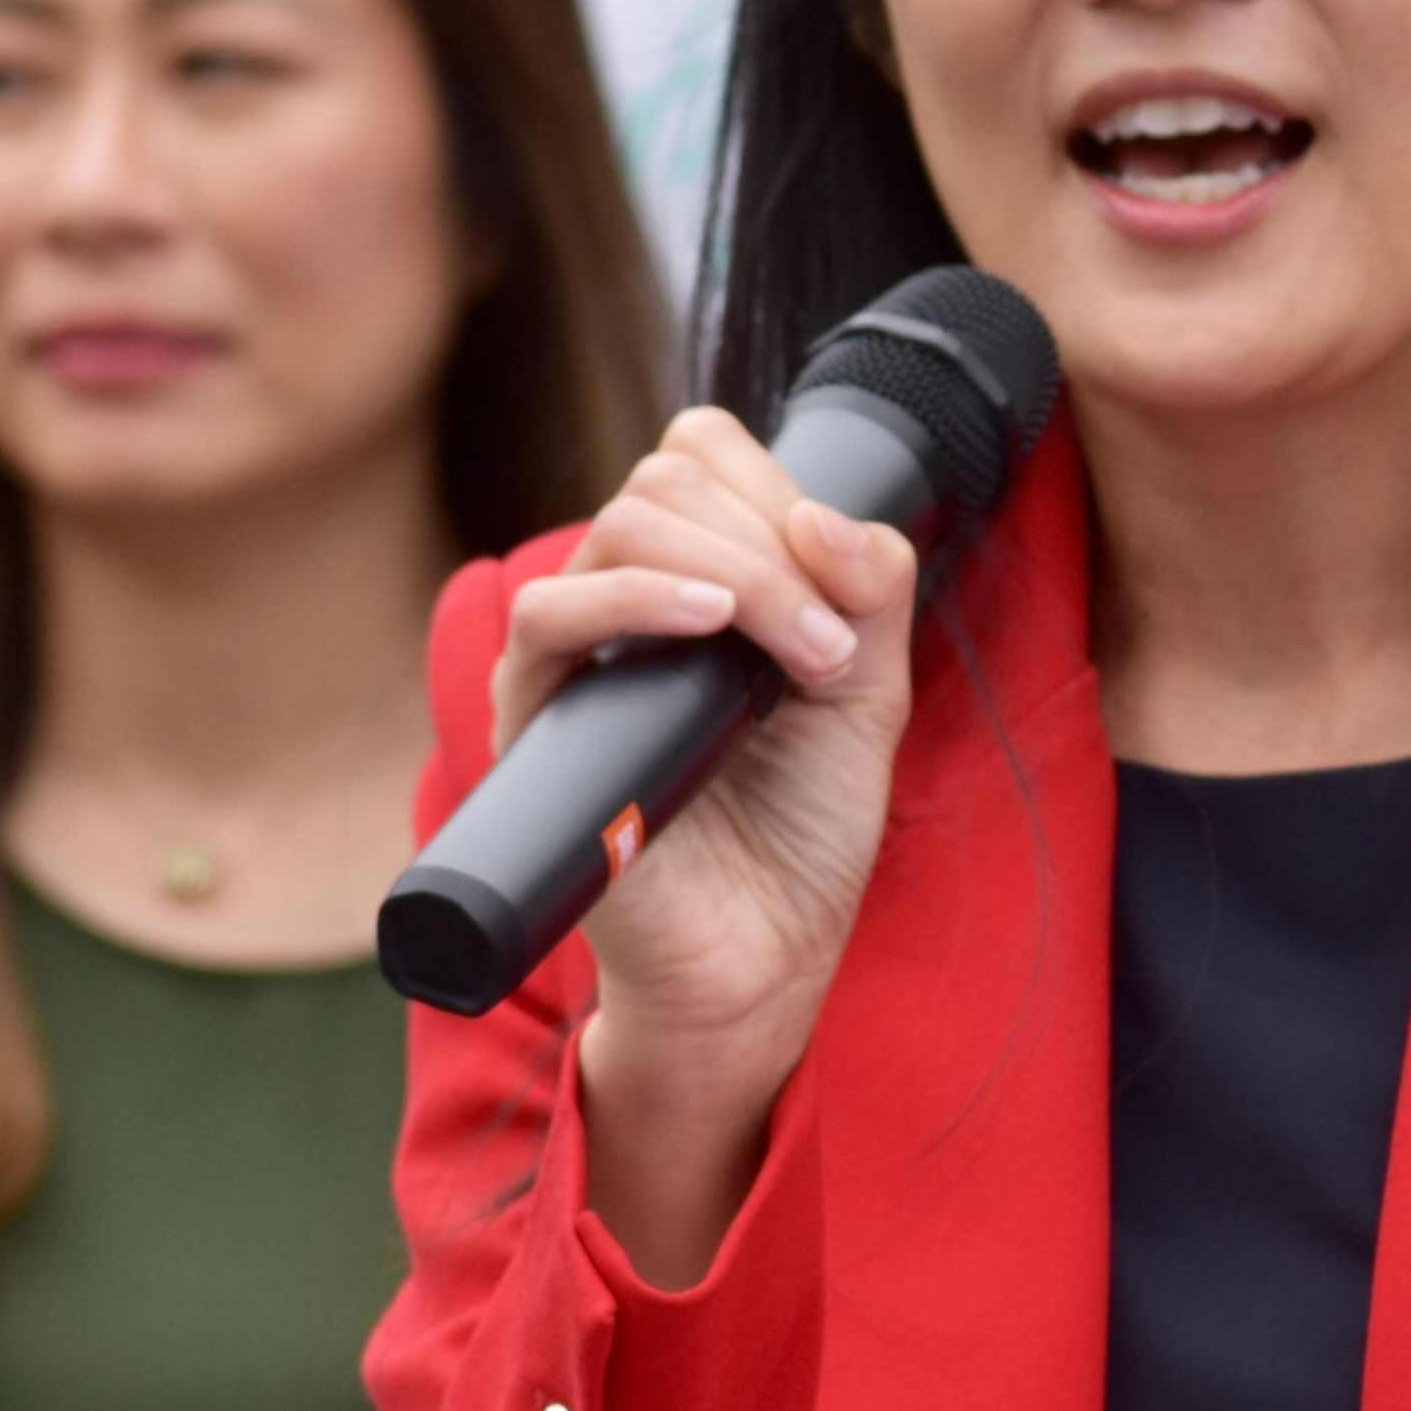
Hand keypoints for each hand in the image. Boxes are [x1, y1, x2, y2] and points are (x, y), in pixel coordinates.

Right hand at [487, 407, 924, 1280]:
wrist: (763, 956)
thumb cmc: (802, 833)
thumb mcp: (868, 691)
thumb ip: (871, 589)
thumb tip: (826, 513)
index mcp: (698, 577)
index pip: (703, 453)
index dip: (777, 484)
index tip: (844, 577)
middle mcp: (626, 602)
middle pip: (669, 480)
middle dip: (775, 541)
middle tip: (836, 648)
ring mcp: (577, 655)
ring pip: (624, 525)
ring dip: (740, 570)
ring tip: (806, 659)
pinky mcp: (539, 718)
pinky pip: (550, 615)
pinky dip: (635, 598)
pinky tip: (707, 624)